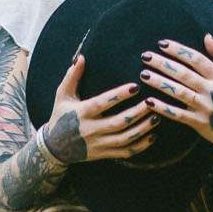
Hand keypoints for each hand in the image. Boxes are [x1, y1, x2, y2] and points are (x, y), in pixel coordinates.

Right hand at [41, 54, 159, 163]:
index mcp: (82, 113)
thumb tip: (82, 57)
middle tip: (152, 102)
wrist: (55, 147)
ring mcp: (98, 144)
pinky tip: (152, 136)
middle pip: (117, 123)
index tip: (135, 86)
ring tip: (157, 117)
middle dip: (137, 113)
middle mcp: (91, 130)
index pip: (102, 104)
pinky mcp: (104, 154)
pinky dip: (140, 146)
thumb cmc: (60, 115)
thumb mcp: (62, 95)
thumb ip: (72, 76)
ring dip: (142, 129)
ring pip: (124, 139)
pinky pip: (125, 153)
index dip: (119, 96)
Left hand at [139, 33, 212, 157]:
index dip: (179, 50)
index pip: (197, 59)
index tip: (162, 43)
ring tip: (144, 74)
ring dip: (160, 83)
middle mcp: (212, 91)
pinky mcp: (198, 122)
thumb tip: (207, 36)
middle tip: (145, 56)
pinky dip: (163, 108)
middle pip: (184, 74)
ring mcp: (204, 107)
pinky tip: (148, 101)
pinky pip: (178, 115)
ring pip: (179, 93)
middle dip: (164, 64)